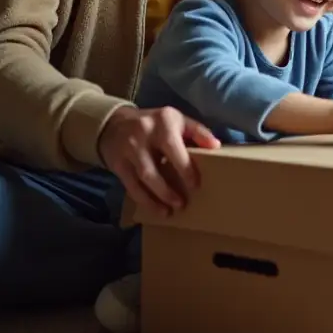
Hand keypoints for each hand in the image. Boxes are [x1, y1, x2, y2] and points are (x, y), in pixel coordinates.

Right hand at [97, 105, 220, 217]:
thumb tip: (216, 146)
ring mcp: (128, 151)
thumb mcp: (177, 120)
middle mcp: (143, 135)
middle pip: (154, 169)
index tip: (196, 186)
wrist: (115, 123)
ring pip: (141, 180)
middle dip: (167, 191)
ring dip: (156, 199)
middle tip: (182, 204)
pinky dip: (143, 200)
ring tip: (169, 212)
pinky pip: (131, 186)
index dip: (186, 169)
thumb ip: (197, 131)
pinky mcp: (118, 164)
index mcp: (163, 122)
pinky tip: (154, 209)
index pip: (175, 149)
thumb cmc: (156, 123)